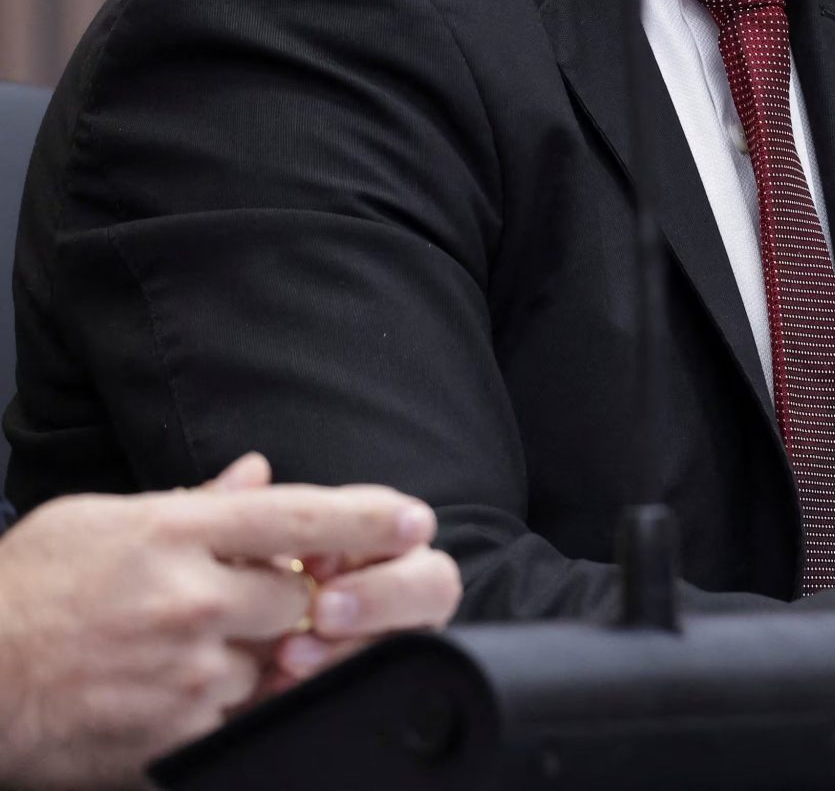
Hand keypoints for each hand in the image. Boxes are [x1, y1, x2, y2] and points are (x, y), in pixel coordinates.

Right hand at [0, 455, 451, 789]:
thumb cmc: (19, 595)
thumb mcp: (98, 520)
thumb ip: (192, 501)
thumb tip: (258, 475)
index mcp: (174, 534)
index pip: (300, 517)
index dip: (369, 520)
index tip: (416, 521)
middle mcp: (192, 600)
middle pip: (300, 598)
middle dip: (289, 601)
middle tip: (246, 602)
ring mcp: (186, 673)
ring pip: (273, 663)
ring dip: (253, 657)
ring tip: (182, 650)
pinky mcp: (176, 737)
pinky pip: (240, 718)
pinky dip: (224, 704)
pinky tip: (175, 690)